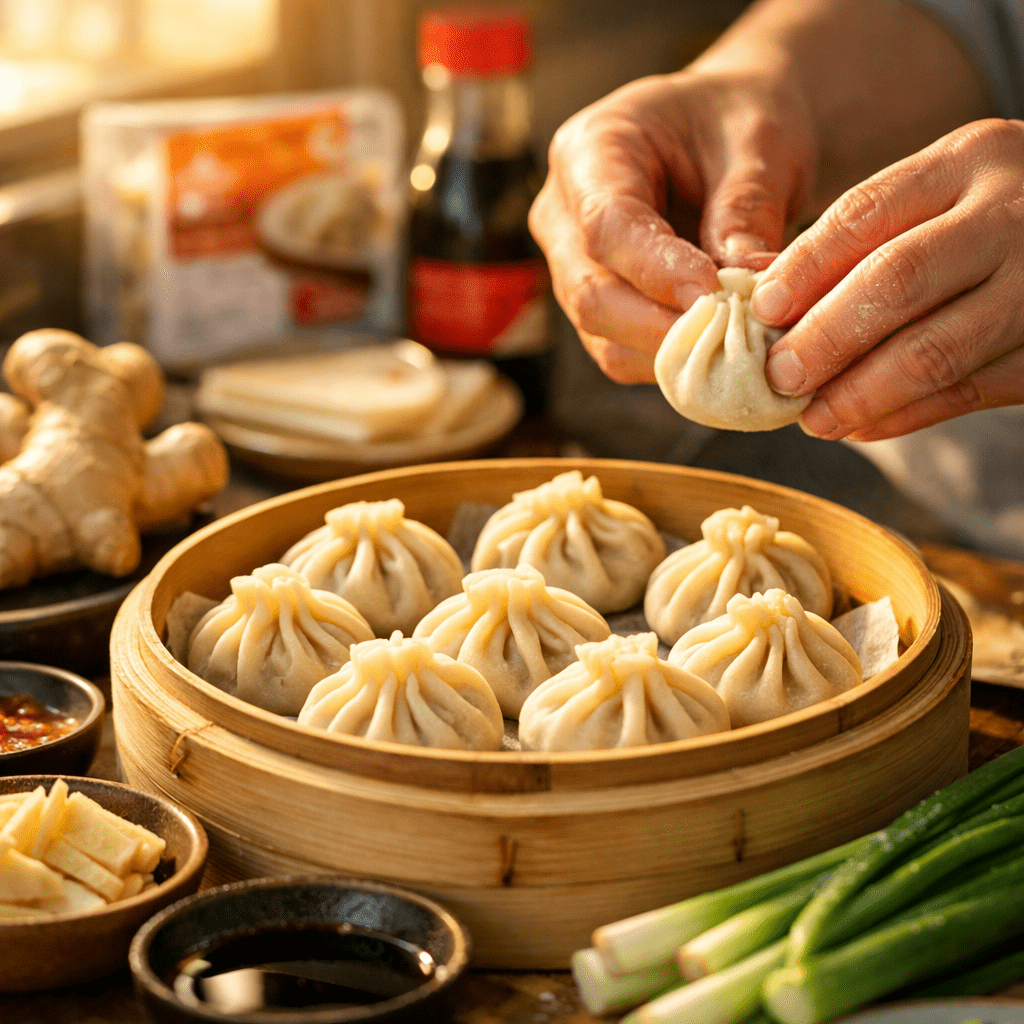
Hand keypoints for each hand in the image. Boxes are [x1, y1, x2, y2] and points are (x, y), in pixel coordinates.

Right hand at [529, 67, 814, 382]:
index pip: (605, 225)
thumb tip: (747, 290)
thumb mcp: (758, 144)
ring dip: (673, 354)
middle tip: (736, 339)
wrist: (732, 135)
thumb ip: (746, 210)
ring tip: (740, 348)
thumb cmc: (740, 122)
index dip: (656, 270)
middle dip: (663, 327)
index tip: (717, 294)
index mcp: (589, 150)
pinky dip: (675, 363)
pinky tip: (724, 354)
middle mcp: (562, 215)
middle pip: (591, 294)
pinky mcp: (597, 310)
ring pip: (603, 338)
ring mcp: (572, 269)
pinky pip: (624, 354)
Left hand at [755, 119, 1023, 440]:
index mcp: (968, 161)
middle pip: (897, 281)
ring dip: (860, 394)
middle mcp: (1011, 214)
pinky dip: (907, 416)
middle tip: (779, 377)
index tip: (761, 311)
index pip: (865, 214)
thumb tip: (760, 295)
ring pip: (935, 350)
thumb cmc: (993, 214)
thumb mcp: (941, 192)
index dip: (804, 268)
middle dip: (825, 338)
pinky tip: (862, 427)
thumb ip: (861, 237)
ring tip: (812, 419)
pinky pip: (970, 392)